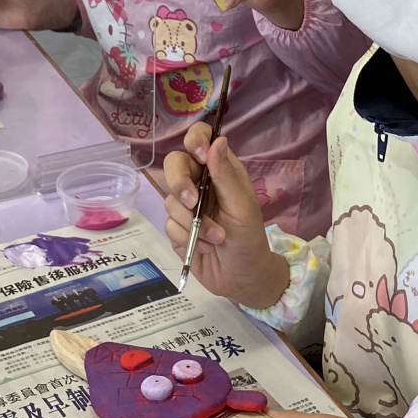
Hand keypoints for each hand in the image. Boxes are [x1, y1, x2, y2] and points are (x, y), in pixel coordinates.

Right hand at [162, 123, 287, 308]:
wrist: (241, 278)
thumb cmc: (249, 239)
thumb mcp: (241, 207)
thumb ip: (226, 175)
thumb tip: (218, 140)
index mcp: (220, 170)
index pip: (200, 139)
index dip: (194, 140)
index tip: (198, 155)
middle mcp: (200, 183)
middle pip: (174, 165)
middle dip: (179, 184)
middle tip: (193, 203)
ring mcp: (187, 206)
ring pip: (170, 200)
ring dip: (192, 223)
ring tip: (215, 238)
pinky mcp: (176, 228)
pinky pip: (168, 225)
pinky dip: (186, 237)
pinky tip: (204, 247)